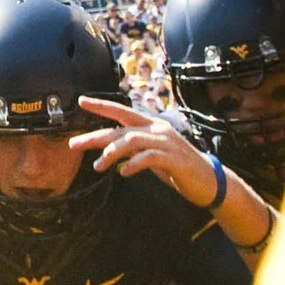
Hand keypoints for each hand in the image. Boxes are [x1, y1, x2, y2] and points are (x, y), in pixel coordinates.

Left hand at [68, 94, 211, 200]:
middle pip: (120, 128)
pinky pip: (147, 157)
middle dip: (95, 137)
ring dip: (111, 153)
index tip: (81, 101)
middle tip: (74, 144)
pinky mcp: (173, 158)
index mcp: (152, 126)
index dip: (102, 106)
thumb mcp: (151, 157)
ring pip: (131, 140)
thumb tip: (111, 153)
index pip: (122, 112)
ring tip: (98, 167)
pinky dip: (132, 164)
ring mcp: (167, 142)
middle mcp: (158, 130)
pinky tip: (123, 172)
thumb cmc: (178, 169)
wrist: (210, 183)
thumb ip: (133, 151)